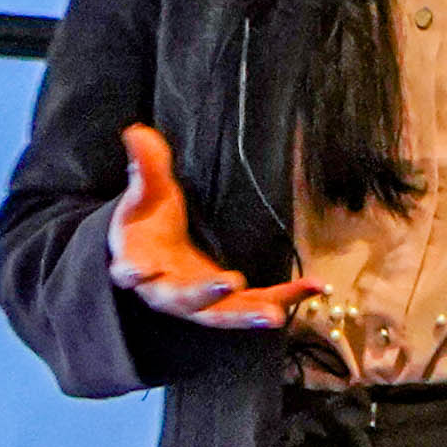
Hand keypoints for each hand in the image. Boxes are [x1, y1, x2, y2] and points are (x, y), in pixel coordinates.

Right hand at [108, 123, 307, 328]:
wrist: (154, 251)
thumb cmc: (147, 221)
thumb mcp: (146, 191)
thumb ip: (146, 166)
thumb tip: (136, 131)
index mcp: (140, 263)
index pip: (131, 271)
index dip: (132, 272)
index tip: (137, 270)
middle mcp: (166, 291)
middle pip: (182, 300)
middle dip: (205, 294)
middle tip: (231, 282)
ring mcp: (199, 303)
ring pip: (221, 315)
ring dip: (248, 314)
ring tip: (276, 314)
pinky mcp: (228, 302)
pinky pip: (257, 303)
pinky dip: (286, 298)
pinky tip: (316, 286)